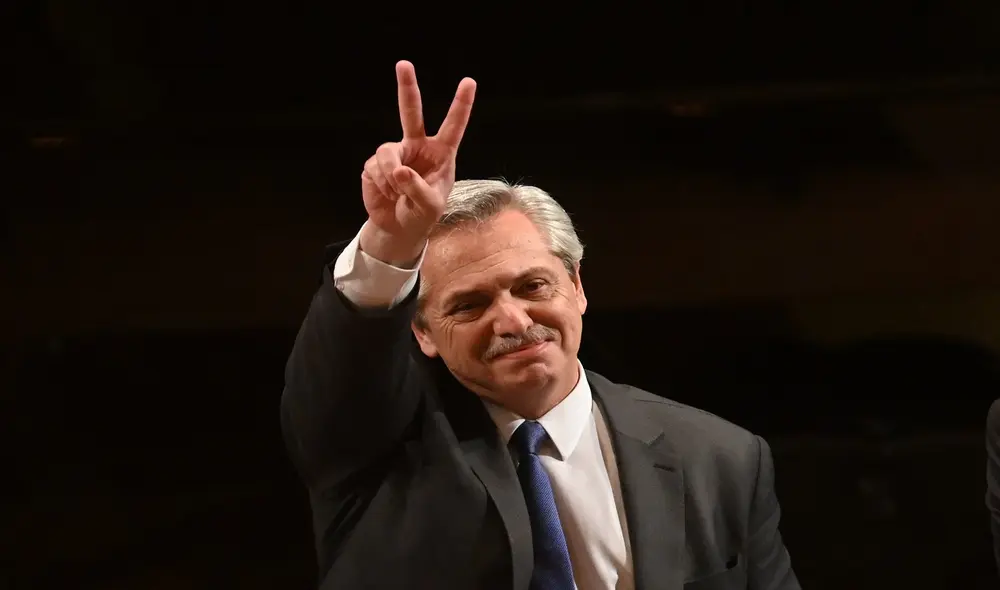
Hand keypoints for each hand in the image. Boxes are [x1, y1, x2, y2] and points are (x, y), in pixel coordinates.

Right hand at [360, 61, 476, 264]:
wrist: (399, 228)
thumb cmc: (422, 215)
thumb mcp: (429, 207)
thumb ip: (417, 188)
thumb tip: (398, 170)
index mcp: (441, 153)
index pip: (453, 126)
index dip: (461, 105)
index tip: (469, 82)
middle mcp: (417, 146)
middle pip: (411, 111)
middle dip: (407, 87)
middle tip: (403, 64)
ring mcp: (395, 153)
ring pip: (387, 152)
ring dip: (390, 175)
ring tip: (396, 192)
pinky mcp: (375, 164)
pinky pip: (375, 168)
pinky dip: (381, 185)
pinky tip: (387, 194)